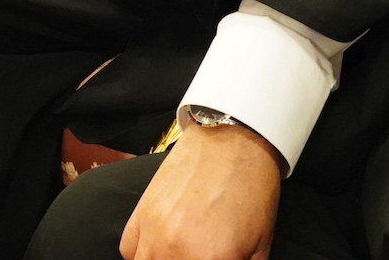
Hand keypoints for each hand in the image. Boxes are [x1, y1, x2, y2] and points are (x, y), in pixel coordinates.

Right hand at [120, 122, 280, 259]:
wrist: (232, 140)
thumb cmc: (252, 193)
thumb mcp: (259, 248)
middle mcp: (174, 251)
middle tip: (200, 258)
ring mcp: (152, 232)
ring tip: (181, 256)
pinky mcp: (139, 214)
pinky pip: (130, 252)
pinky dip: (142, 256)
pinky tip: (160, 251)